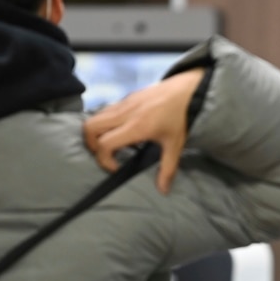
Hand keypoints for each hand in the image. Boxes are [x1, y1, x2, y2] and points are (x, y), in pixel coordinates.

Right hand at [84, 68, 205, 193]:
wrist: (189, 89)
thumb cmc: (182, 118)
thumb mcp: (176, 145)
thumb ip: (167, 169)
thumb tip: (163, 191)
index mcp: (136, 127)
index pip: (105, 144)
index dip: (104, 160)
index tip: (116, 167)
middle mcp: (125, 113)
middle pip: (90, 127)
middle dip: (91, 145)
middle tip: (106, 155)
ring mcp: (123, 103)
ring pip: (95, 117)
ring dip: (96, 133)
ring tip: (111, 144)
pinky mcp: (126, 97)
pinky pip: (105, 110)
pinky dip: (105, 123)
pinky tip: (122, 130)